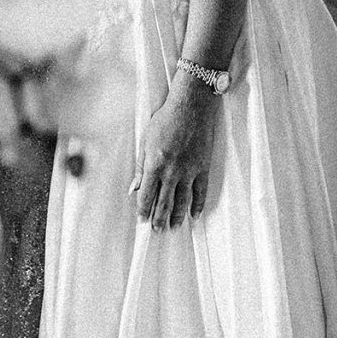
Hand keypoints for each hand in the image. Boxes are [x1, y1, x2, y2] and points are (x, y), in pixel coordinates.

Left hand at [129, 75, 218, 230]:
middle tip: (157, 231)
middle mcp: (171, 172)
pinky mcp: (203, 168)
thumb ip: (140, 167)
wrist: (192, 106)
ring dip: (177, 216)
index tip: (142, 220)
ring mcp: (189, 171)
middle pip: (164, 202)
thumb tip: (133, 188)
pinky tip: (194, 215)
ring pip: (182, 201)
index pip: (146, 194)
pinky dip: (198, 205)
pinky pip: (201, 191)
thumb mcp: (146, 141)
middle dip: (159, 219)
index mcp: (154, 165)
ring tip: (173, 227)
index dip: (143, 209)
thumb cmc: (165, 120)